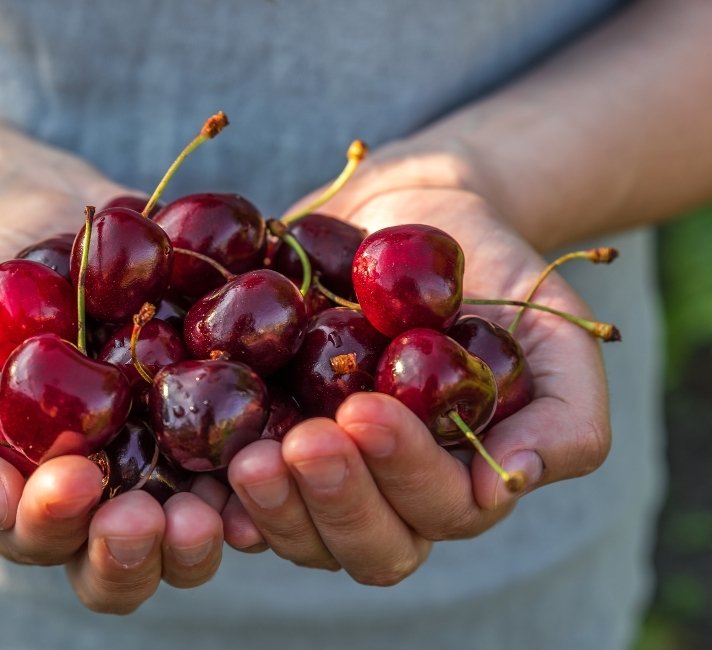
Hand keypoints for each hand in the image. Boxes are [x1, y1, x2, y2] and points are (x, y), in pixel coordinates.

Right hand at [0, 189, 225, 613]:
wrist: (44, 228)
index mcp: (39, 506)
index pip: (48, 544)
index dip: (58, 526)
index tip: (75, 478)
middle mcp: (113, 500)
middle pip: (132, 565)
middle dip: (139, 552)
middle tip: (152, 517)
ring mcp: (174, 462)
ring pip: (200, 532)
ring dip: (208, 530)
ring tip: (212, 501)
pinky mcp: (226, 416)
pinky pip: (255, 458)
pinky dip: (265, 465)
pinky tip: (274, 450)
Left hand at [223, 184, 610, 583]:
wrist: (407, 215)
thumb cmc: (489, 273)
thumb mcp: (553, 328)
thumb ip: (566, 412)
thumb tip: (512, 483)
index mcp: (452, 479)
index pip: (436, 510)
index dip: (404, 474)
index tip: (367, 410)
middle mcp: (381, 492)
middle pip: (359, 543)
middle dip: (332, 500)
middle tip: (302, 443)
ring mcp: (316, 472)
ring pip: (293, 531)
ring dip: (270, 505)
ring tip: (247, 455)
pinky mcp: (258, 436)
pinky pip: (232, 487)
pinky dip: (212, 490)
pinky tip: (198, 466)